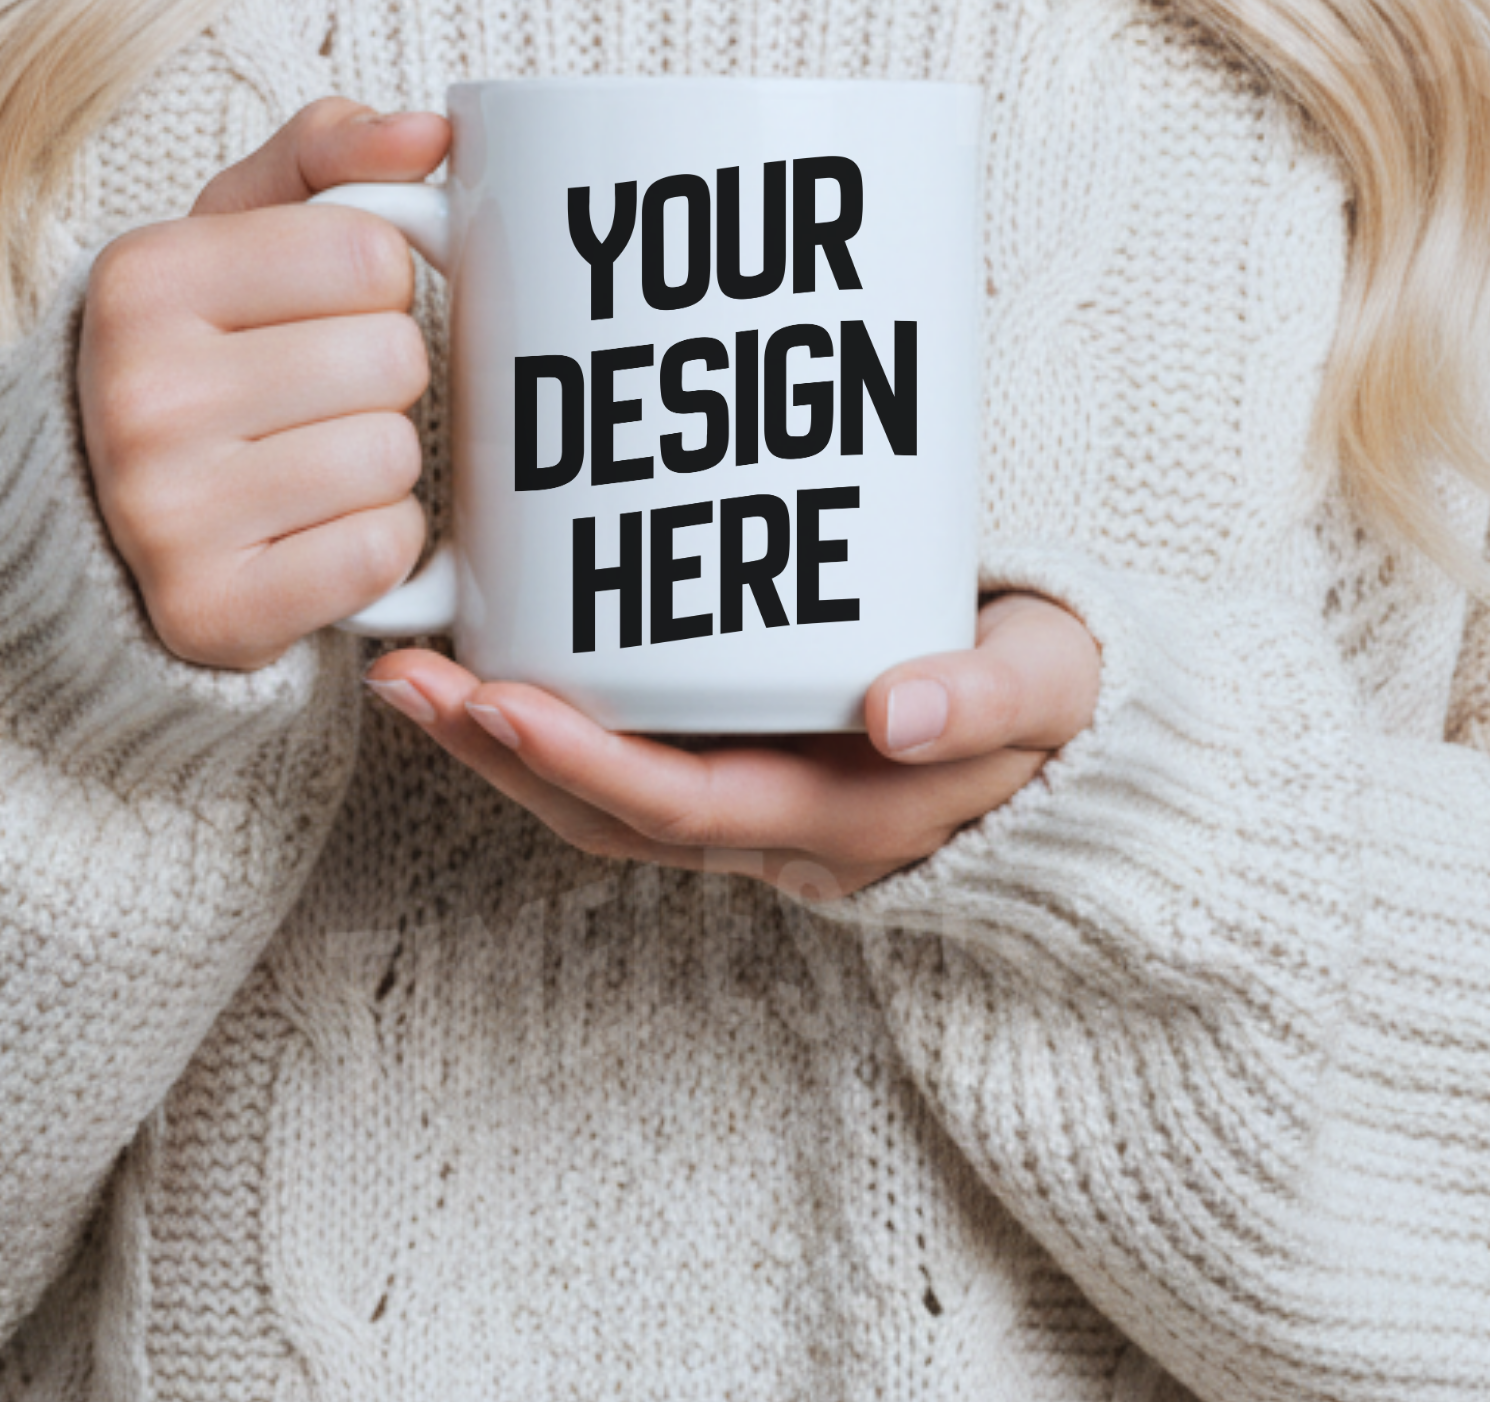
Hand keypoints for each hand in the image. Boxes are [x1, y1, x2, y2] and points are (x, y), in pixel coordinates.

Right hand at [76, 97, 450, 672]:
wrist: (96, 514)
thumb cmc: (198, 348)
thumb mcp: (236, 228)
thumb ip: (331, 152)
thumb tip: (433, 134)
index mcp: (142, 279)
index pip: (372, 253)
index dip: (376, 282)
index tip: (319, 309)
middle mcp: (136, 394)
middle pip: (394, 357)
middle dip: (382, 373)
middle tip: (315, 393)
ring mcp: (164, 515)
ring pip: (393, 456)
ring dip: (381, 460)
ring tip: (308, 458)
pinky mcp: (210, 612)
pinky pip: (381, 554)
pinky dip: (375, 544)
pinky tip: (313, 529)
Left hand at [361, 592, 1101, 898]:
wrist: (1083, 737)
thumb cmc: (1060, 702)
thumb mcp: (1048, 686)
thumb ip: (983, 697)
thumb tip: (893, 710)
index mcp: (845, 817)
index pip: (684, 808)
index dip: (583, 763)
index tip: (497, 698)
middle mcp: (782, 829)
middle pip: (608, 816)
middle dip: (499, 754)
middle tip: (406, 675)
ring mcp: (756, 804)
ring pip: (601, 799)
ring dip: (501, 744)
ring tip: (414, 672)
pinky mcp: (744, 763)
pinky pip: (627, 764)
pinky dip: (550, 723)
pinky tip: (492, 660)